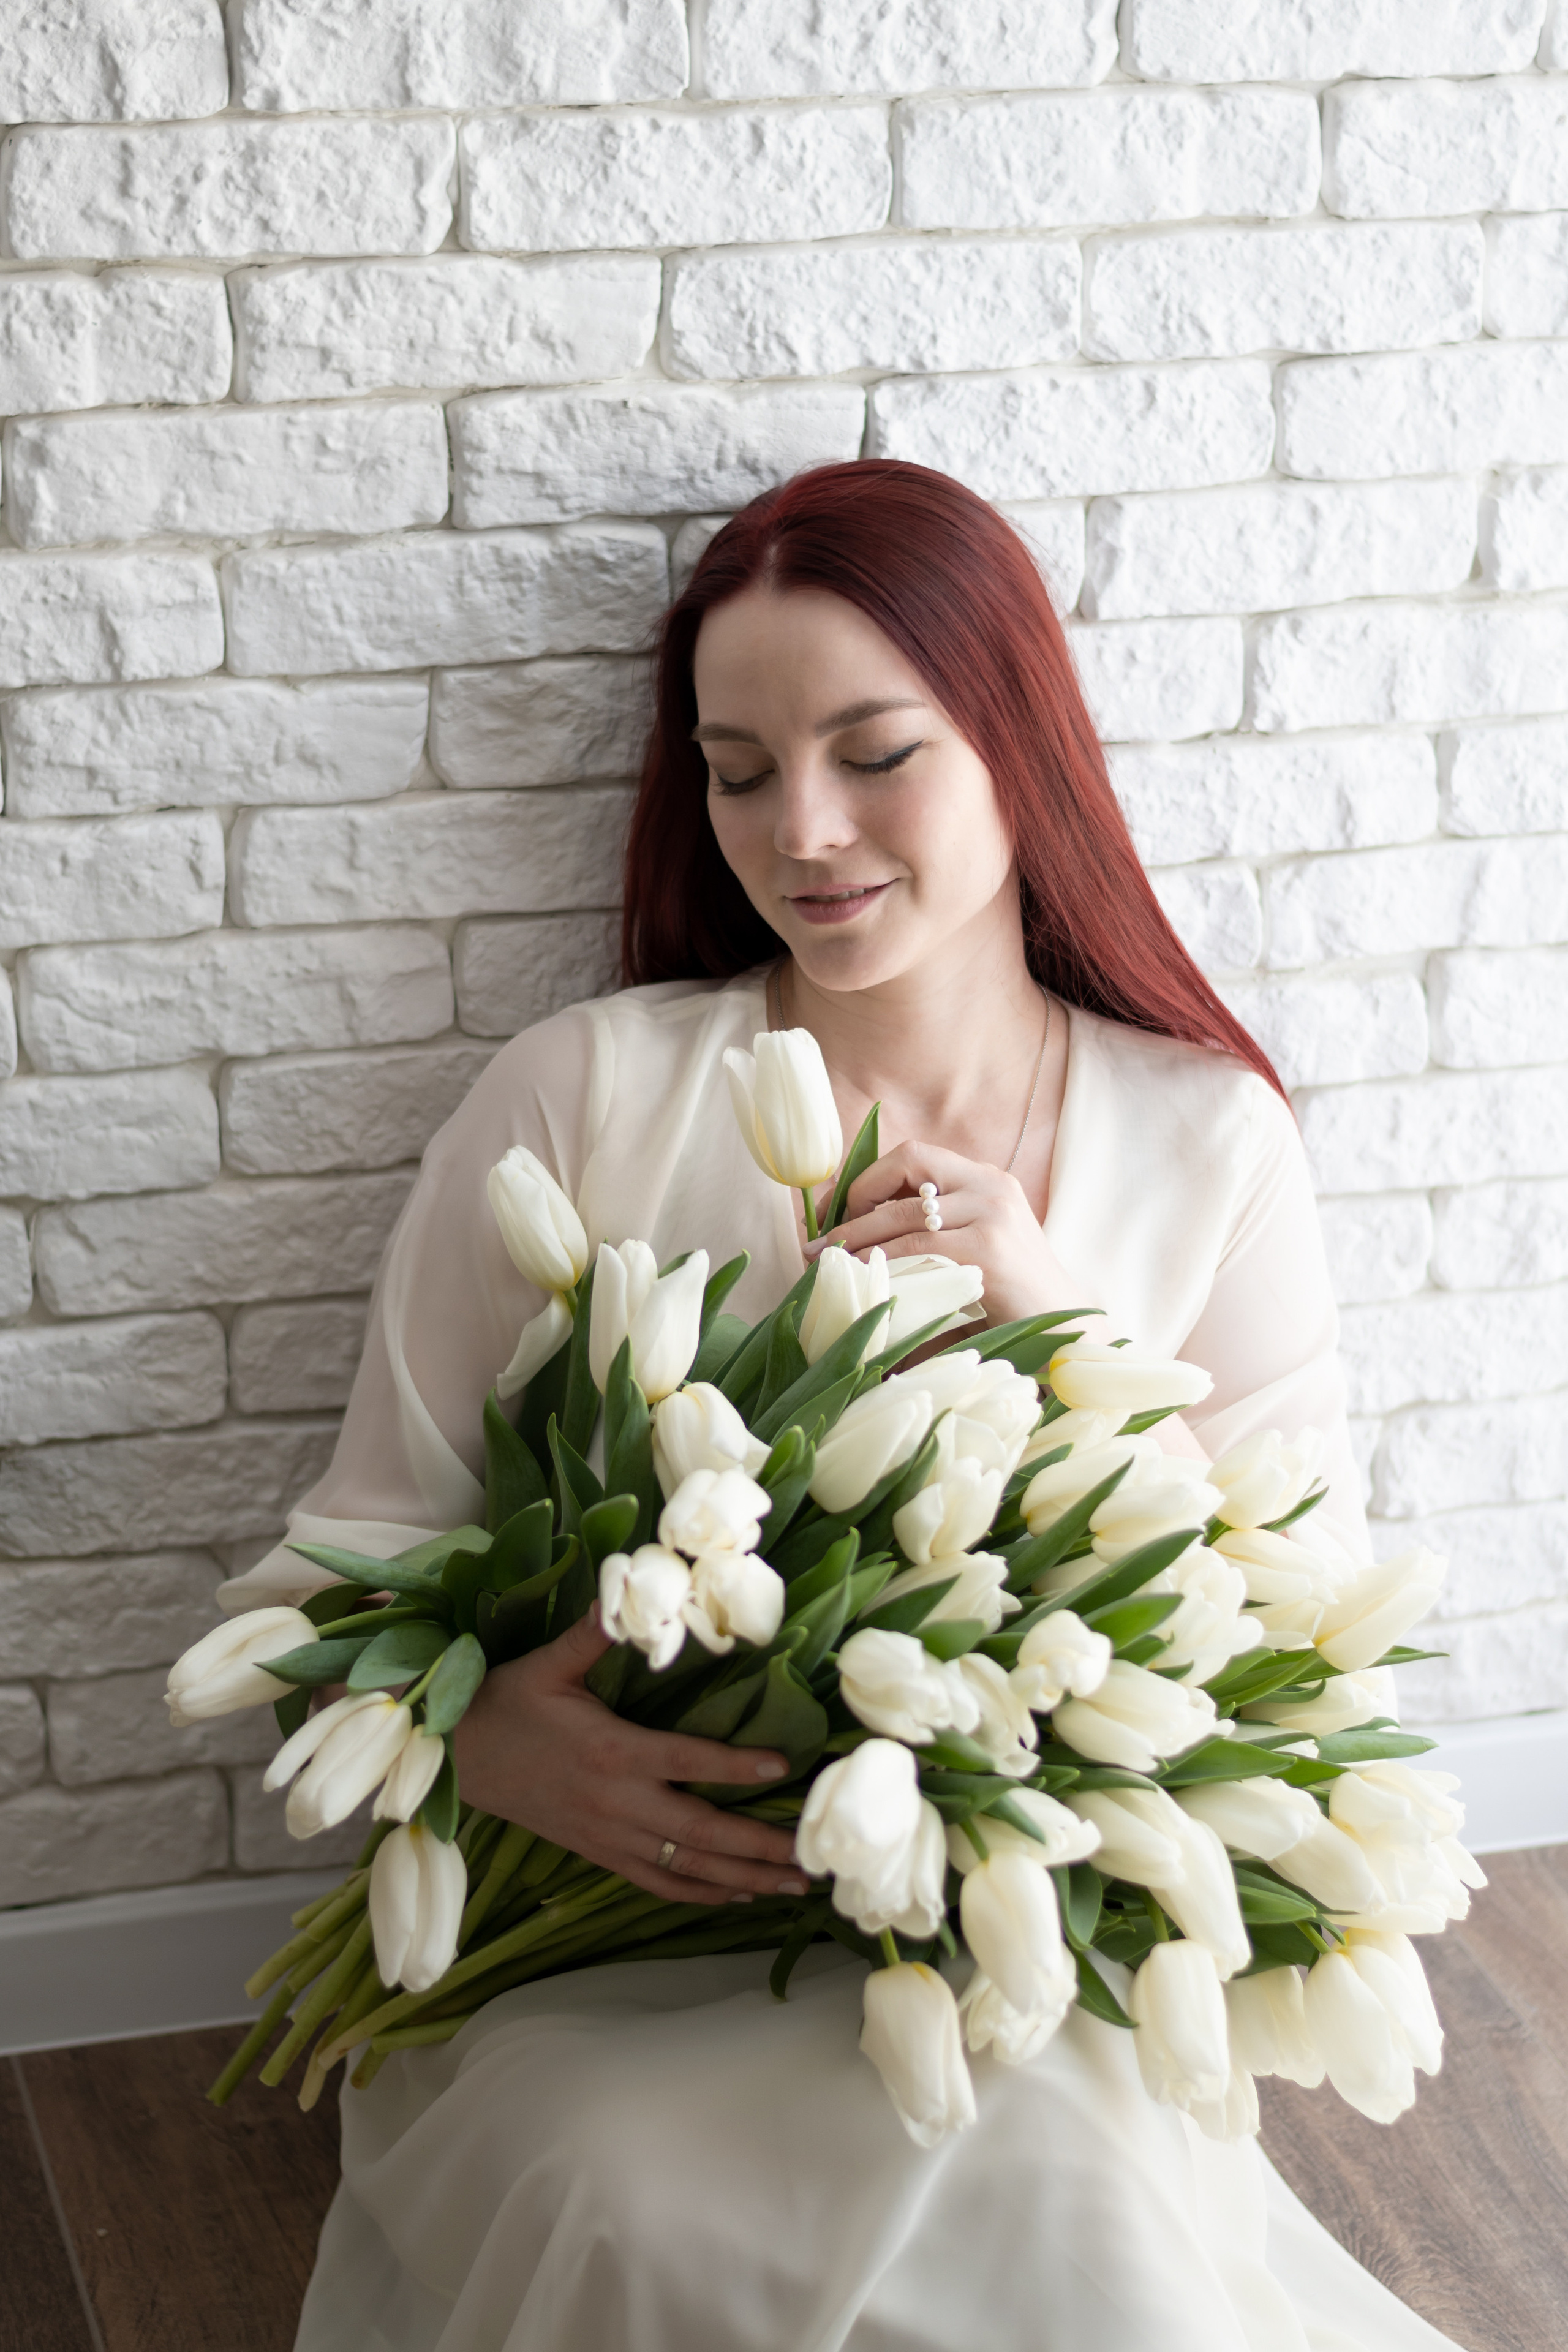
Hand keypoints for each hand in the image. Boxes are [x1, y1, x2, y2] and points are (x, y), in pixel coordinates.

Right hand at [451, 1605, 808, 1906]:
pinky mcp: (597, 1853)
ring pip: (684, 1868)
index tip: (781, 1769)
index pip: (686, 1762)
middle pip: (698, 1833)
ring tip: (792, 1887)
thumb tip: (623, 1587)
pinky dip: (698, 1894)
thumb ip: (592, 1634)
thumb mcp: (547, 1665)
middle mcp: (617, 1802)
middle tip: (809, 1860)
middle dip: (757, 1848)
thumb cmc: (507, 1706)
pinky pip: (655, 1882)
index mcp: (611, 1752)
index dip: (734, 1766)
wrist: (459, 1760)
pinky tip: (735, 1896)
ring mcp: (608, 1835)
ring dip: (741, 1879)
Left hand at [811, 1141, 1098, 1329]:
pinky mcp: (988, 1250)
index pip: (914, 1154)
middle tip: (824, 1236)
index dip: (868, 1177)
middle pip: (906, 1164)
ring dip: (855, 1235)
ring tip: (826, 1259)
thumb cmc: (1014, 1298)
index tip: (837, 1208)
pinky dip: (877, 1259)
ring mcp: (991, 1214)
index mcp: (987, 1179)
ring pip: (903, 1211)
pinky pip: (914, 1248)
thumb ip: (933, 1233)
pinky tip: (859, 1274)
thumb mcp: (975, 1248)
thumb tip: (859, 1241)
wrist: (1069, 1331)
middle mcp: (990, 1185)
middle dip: (854, 1197)